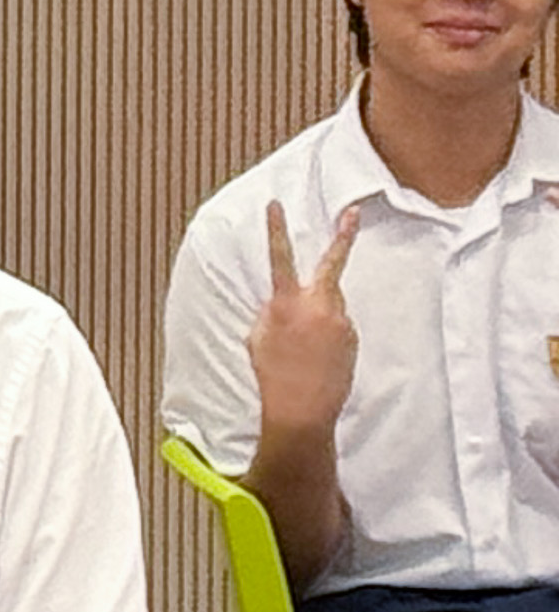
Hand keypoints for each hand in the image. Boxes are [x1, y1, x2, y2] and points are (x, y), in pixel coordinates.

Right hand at [254, 200, 369, 444]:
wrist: (302, 407)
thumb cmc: (272, 373)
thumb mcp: (258, 336)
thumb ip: (272, 310)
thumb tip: (284, 301)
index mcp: (286, 303)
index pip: (279, 257)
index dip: (275, 229)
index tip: (275, 204)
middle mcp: (318, 306)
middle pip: (332, 263)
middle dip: (343, 236)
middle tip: (353, 212)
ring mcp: (340, 320)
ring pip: (331, 301)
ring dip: (319, 311)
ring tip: (304, 343)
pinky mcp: (352, 335)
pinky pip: (338, 324)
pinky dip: (327, 332)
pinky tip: (316, 354)